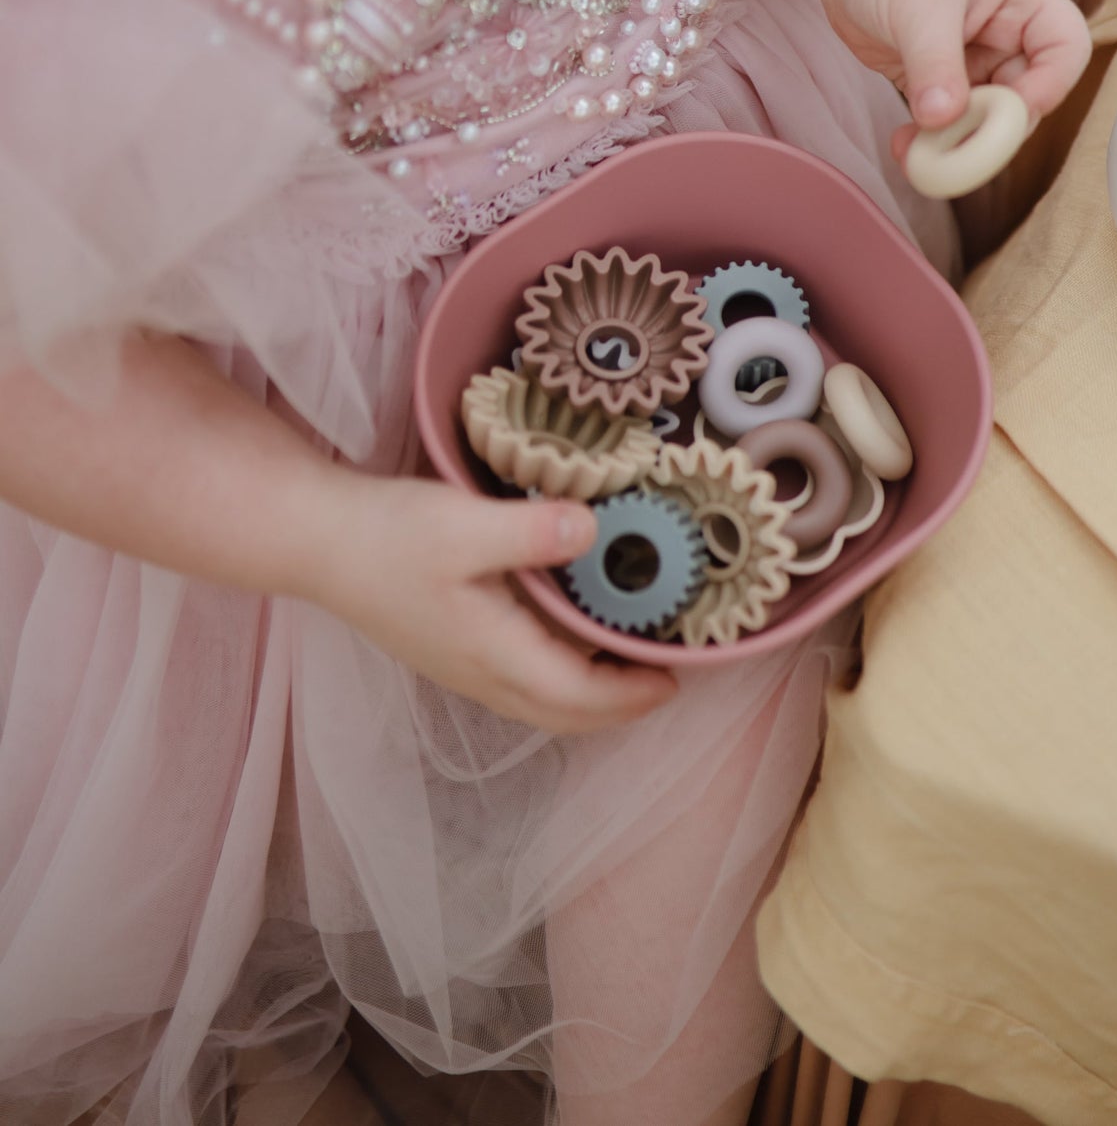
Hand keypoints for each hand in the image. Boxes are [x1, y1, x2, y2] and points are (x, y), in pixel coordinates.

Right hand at [304, 473, 676, 733]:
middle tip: (667, 678)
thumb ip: (532, 532)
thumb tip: (595, 532)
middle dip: (620, 707)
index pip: (578, 695)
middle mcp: (481, 673)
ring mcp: (463, 665)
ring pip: (542, 700)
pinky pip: (522, 679)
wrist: (317, 542)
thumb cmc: (388, 536)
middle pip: (564, 712)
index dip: (631, 694)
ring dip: (591, 694)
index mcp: (493, 654)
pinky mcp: (452, 645)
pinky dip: (561, 674)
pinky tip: (575, 636)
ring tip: (632, 660)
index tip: (676, 676)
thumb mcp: (463, 526)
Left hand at [806, 0, 1090, 148]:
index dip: (1049, 86)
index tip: (1009, 112)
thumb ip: (935, 62)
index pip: (1066, 48)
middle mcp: (1006, 32)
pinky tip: (905, 146)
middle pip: (1026, 96)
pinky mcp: (938, 79)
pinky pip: (946, 120)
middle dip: (995, 128)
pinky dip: (930, 140)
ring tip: (920, 155)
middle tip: (958, 150)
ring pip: (985, 117)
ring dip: (958, 142)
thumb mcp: (918, 3)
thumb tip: (943, 119)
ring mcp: (972, 58)